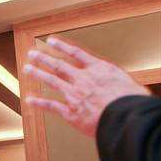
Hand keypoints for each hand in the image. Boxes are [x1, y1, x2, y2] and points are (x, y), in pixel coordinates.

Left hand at [24, 36, 147, 136]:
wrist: (126, 118)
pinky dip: (39, 103)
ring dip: (38, 73)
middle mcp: (83, 79)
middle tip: (32, 54)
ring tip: (27, 69)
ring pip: (52, 80)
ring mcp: (74, 94)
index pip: (76, 54)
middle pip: (59, 65)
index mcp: (99, 70)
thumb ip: (116, 81)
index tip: (51, 41)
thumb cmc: (133, 103)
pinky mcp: (70, 112)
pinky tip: (30, 100)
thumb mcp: (129, 83)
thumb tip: (118, 84)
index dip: (61, 47)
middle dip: (44, 59)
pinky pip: (51, 106)